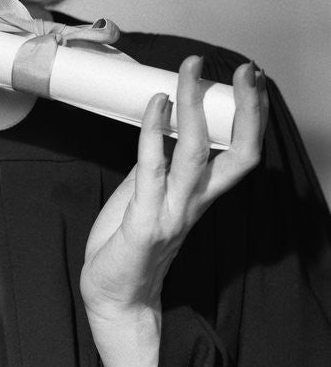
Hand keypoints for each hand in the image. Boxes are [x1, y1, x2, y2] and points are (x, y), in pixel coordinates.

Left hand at [81, 55, 268, 314]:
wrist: (114, 295)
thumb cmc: (130, 240)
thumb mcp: (151, 191)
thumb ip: (161, 161)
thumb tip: (161, 119)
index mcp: (202, 195)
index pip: (243, 152)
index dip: (252, 117)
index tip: (250, 79)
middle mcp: (196, 202)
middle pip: (237, 152)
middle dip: (246, 109)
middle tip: (244, 71)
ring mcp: (173, 212)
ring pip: (196, 154)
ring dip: (194, 107)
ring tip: (191, 72)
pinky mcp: (145, 222)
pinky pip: (152, 169)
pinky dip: (154, 131)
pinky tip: (155, 103)